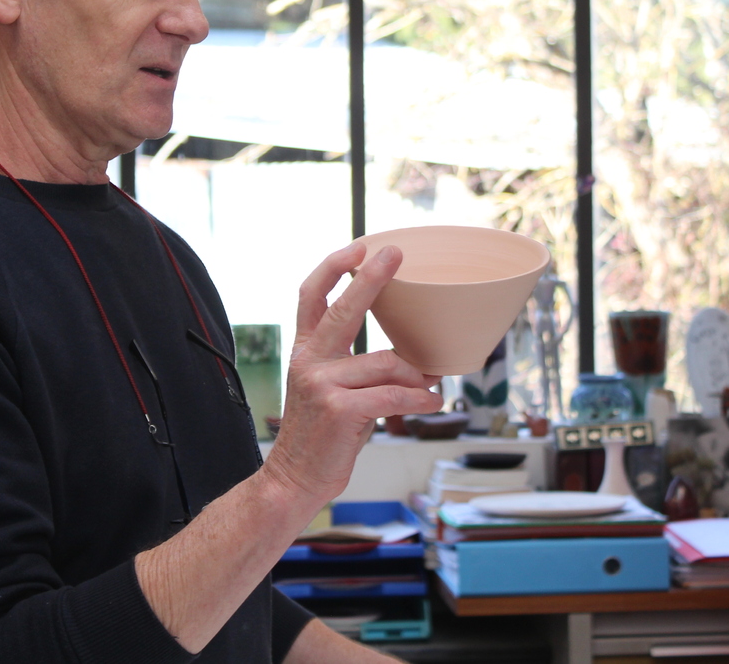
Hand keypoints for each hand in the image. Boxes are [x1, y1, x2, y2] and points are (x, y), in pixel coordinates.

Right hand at [263, 243, 442, 504]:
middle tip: (394, 254)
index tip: (358, 247)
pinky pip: (393, 395)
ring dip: (418, 374)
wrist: (294, 480)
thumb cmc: (321, 437)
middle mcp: (309, 361)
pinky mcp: (339, 410)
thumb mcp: (325, 390)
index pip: (311, 295)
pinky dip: (420, 399)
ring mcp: (322, 384)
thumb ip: (352, 366)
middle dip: (370, 277)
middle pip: (343, 308)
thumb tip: (409, 356)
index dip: (333, 267)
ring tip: (434, 383)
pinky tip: (433, 403)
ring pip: (386, 363)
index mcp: (305, 351)